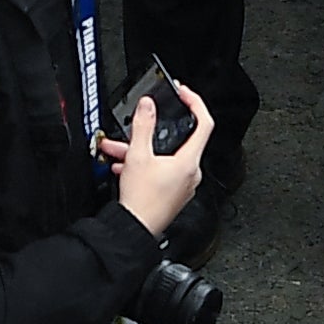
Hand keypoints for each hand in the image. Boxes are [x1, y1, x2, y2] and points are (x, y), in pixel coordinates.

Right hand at [107, 76, 212, 234]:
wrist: (133, 230)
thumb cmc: (141, 201)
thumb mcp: (138, 155)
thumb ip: (143, 125)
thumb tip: (148, 105)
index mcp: (189, 161)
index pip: (204, 123)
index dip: (195, 102)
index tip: (183, 93)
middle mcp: (191, 174)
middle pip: (179, 140)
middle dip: (153, 131)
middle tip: (142, 120)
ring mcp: (182, 185)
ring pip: (165, 157)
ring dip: (141, 149)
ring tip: (119, 148)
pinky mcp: (172, 195)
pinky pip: (161, 171)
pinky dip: (144, 164)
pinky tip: (124, 166)